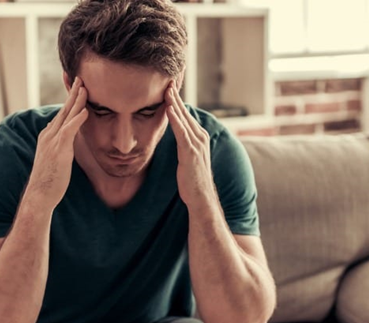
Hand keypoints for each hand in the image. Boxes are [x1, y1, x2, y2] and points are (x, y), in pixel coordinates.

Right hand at [23, 77, 88, 212]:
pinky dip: (77, 119)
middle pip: (63, 109)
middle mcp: (49, 135)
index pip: (61, 113)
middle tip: (80, 78)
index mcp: (48, 135)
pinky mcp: (59, 150)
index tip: (76, 86)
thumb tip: (61, 133)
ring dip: (76, 101)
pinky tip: (85, 111)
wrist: (39, 194)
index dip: (70, 99)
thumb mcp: (54, 156)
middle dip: (72, 93)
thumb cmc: (49, 179)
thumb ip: (58, 143)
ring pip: (66, 116)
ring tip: (85, 87)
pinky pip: (69, 131)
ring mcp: (52, 141)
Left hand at [165, 80, 218, 209]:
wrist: (201, 196)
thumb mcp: (188, 157)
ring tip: (167, 89)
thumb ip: (185, 144)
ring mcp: (197, 144)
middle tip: (168, 80)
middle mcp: (200, 137)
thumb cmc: (193, 179)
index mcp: (199, 137)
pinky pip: (181, 132)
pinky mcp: (191, 152)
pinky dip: (175, 119)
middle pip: (186, 113)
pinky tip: (169, 109)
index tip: (169, 87)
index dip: (178, 101)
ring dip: (175, 103)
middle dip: (176, 96)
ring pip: (183, 119)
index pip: (186, 115)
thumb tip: (177, 137)